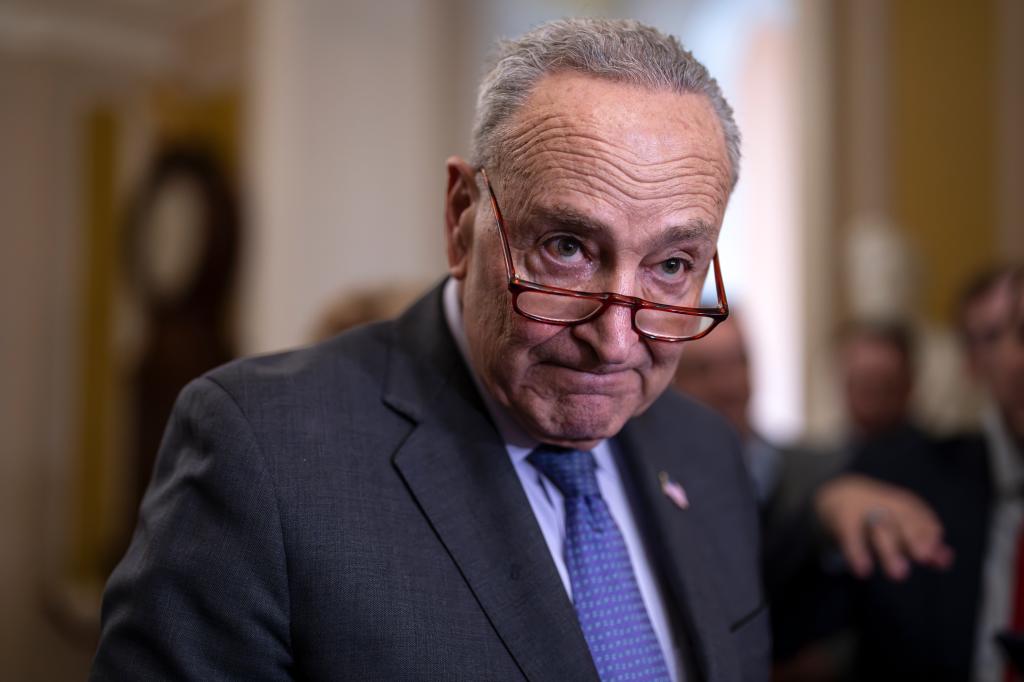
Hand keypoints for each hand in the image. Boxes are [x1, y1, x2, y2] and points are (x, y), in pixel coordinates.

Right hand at [814, 474, 953, 579]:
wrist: (833, 495)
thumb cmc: (875, 515)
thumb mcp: (898, 524)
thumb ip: (922, 542)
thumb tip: (945, 560)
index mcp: (900, 504)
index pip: (919, 517)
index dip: (927, 534)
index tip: (930, 554)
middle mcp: (883, 503)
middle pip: (902, 519)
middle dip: (913, 538)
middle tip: (923, 557)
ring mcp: (861, 509)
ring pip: (879, 528)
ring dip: (890, 550)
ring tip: (899, 574)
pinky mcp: (840, 519)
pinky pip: (850, 536)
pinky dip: (857, 552)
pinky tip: (863, 570)